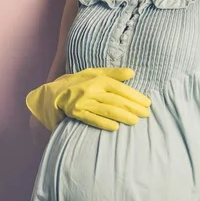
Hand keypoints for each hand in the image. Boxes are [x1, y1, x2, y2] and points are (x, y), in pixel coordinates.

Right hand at [25, 67, 151, 131]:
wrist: (52, 93)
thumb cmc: (77, 83)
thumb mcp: (93, 73)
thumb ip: (112, 73)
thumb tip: (132, 73)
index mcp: (97, 79)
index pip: (120, 88)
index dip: (135, 96)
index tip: (147, 103)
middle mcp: (91, 90)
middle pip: (116, 100)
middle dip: (133, 107)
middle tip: (146, 114)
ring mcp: (82, 102)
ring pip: (107, 110)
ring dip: (123, 116)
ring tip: (135, 121)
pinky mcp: (75, 113)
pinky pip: (91, 119)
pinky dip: (103, 123)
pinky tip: (115, 127)